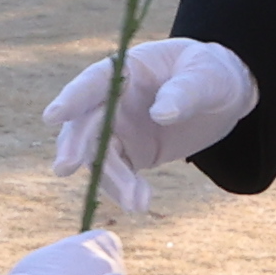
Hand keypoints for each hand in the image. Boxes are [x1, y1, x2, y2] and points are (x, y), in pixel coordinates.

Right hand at [41, 36, 259, 215]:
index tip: (52, 117)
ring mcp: (118, 128)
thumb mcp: (207, 77)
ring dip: (111, 180)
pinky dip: (124, 191)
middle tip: (66, 168)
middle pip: (85, 123)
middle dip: (75, 146)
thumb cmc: (212, 74)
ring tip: (137, 202)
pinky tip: (141, 203)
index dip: (71, 98)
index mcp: (126, 71)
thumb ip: (184, 92)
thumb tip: (161, 114)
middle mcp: (113, 100)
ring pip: (98, 156)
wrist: (223, 98)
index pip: (93, 83)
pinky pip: (116, 175)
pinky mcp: (129, 154)